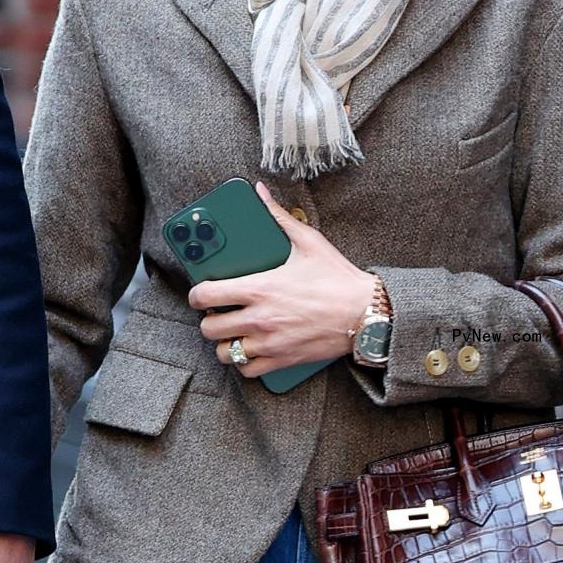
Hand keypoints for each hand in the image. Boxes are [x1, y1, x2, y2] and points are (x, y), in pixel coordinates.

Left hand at [190, 182, 371, 378]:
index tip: (201, 293)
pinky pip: (247, 369)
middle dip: (210, 320)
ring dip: (225, 343)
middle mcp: (259, 318)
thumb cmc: (337, 278)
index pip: (206, 295)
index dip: (197, 295)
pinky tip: (250, 350)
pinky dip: (244, 362)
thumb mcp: (308, 242)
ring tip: (233, 333)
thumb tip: (261, 193)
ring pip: (224, 352)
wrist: (366, 312)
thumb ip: (279, 217)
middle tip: (220, 313)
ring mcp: (269, 342)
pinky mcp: (281, 360)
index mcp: (259, 288)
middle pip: (209, 328)